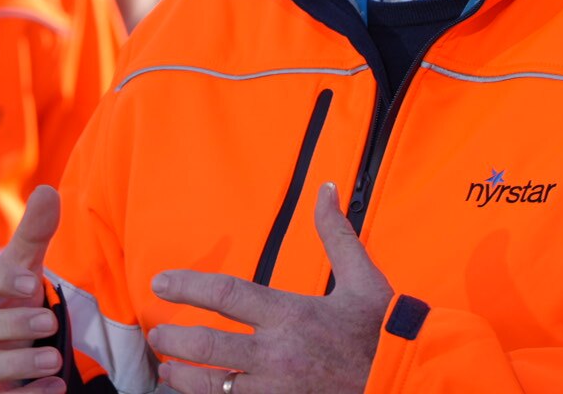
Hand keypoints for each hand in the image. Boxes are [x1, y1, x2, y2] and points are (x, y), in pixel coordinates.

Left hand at [148, 183, 392, 393]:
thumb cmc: (381, 330)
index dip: (187, 286)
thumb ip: (336, 234)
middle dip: (174, 339)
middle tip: (157, 334)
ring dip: (184, 378)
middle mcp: (279, 354)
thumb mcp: (363, 278)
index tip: (160, 282)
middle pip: (208, 346)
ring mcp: (279, 390)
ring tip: (167, 370)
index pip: (226, 294)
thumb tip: (327, 188)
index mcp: (292, 315)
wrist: (405, 379)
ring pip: (215, 388)